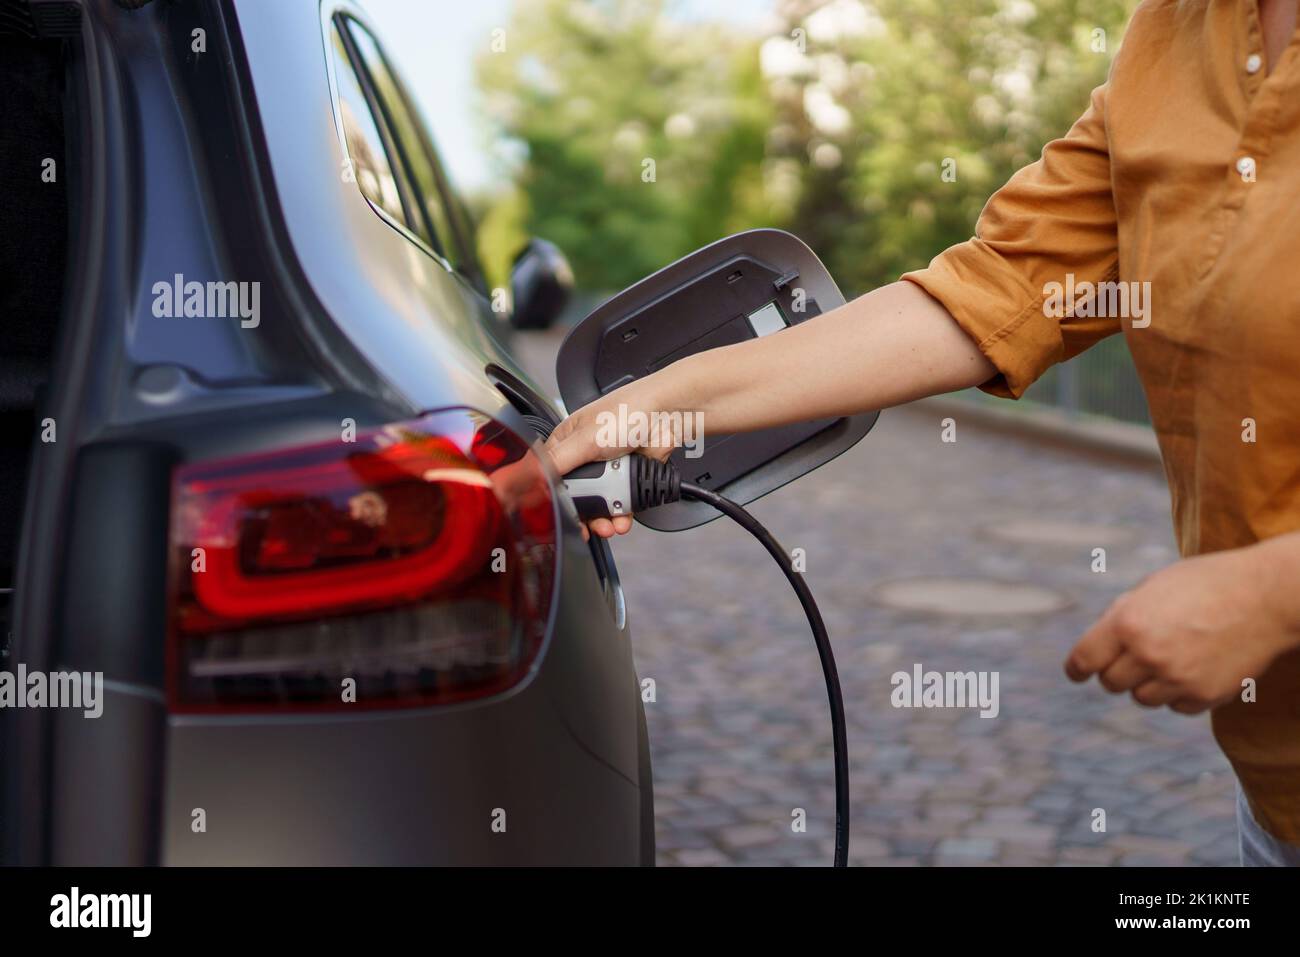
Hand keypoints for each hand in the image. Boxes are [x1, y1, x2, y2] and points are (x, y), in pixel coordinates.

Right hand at [543, 376, 680, 538]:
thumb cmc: (627, 412)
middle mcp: (585, 455)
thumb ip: (557, 462)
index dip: (554, 498)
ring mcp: (608, 467)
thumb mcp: (584, 439)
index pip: (551, 475)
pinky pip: (621, 503)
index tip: (560, 517)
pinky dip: (622, 514)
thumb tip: (532, 478)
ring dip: (604, 518)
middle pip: (577, 495)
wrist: (667, 417)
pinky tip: (623, 519)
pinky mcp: (628, 477)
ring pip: (600, 502)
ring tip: (610, 525)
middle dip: (583, 514)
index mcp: (567, 441)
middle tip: (587, 526)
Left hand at [1065, 540, 1299, 712]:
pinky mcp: (1204, 696)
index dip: (1077, 669)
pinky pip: (1176, 706)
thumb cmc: (1207, 584)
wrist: (1268, 597)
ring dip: (1148, 684)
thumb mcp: (1154, 587)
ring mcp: (1176, 678)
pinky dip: (1179, 694)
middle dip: (1117, 670)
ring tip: (1172, 657)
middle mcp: (1147, 654)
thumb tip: (1100, 644)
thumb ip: (1124, 615)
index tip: (1077, 674)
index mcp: (1127, 623)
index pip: (1084, 660)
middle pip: (1111, 683)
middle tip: (1135, 657)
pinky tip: (1196, 668)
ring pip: (1141, 698)